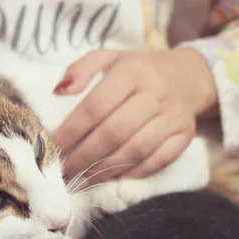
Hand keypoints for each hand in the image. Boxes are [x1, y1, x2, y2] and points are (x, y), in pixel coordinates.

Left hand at [53, 48, 215, 185]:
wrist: (186, 76)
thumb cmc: (135, 71)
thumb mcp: (107, 58)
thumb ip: (80, 69)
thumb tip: (58, 91)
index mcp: (131, 72)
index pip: (95, 106)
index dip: (71, 130)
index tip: (52, 147)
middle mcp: (155, 93)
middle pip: (113, 133)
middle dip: (83, 157)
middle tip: (64, 170)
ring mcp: (173, 115)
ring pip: (135, 150)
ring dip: (105, 170)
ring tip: (83, 179)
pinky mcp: (185, 134)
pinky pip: (158, 160)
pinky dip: (133, 173)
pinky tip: (112, 178)